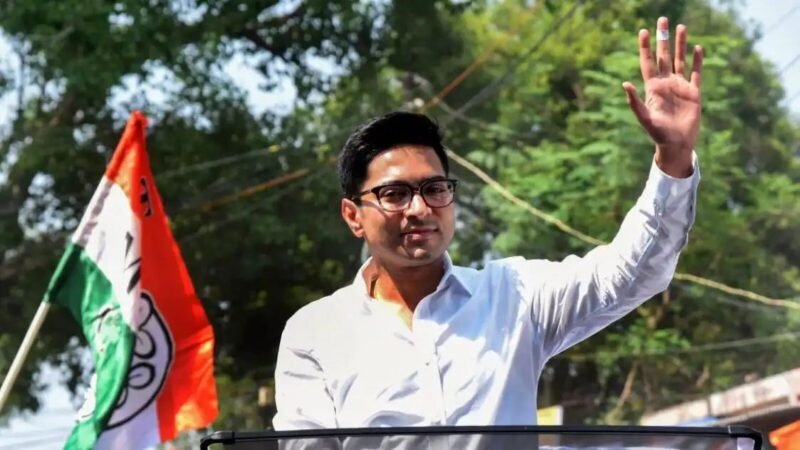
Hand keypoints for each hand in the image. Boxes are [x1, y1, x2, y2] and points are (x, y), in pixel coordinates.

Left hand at [623, 17, 702, 177]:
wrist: (676, 145)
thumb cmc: (658, 134)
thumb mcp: (644, 118)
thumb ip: (635, 102)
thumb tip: (625, 84)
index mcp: (652, 88)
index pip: (648, 62)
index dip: (645, 47)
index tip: (642, 31)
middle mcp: (666, 84)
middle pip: (664, 56)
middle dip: (663, 38)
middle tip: (663, 19)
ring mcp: (680, 86)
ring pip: (680, 60)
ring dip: (681, 44)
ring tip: (681, 27)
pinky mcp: (694, 92)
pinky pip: (695, 73)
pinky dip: (696, 61)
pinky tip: (697, 48)